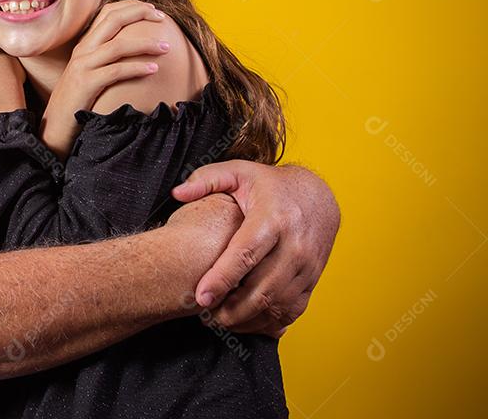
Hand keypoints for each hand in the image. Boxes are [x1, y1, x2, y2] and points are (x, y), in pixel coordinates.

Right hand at [41, 0, 169, 156]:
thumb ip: (106, 58)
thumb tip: (134, 50)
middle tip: (163, 17)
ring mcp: (83, 66)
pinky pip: (115, 71)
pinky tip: (154, 69)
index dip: (132, 7)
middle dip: (140, 13)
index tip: (153, 10)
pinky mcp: (85, 84)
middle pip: (113, 19)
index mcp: (85, 44)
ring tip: (167, 47)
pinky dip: (137, 68)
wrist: (55, 125)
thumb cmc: (78, 100)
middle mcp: (83, 50)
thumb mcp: (91, 72)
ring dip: (146, 44)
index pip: (108, 12)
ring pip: (118, 45)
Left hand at [172, 160, 340, 337]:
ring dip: (248, 319)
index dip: (222, 278)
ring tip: (221, 321)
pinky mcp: (313, 279)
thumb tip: (177, 192)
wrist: (318, 196)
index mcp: (272, 218)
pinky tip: (247, 322)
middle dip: (232, 308)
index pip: (246, 254)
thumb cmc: (271, 185)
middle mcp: (294, 245)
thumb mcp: (238, 172)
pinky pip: (293, 310)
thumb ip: (206, 180)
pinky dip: (270, 322)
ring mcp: (307, 265)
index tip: (201, 297)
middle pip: (262, 288)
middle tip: (206, 317)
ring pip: (278, 304)